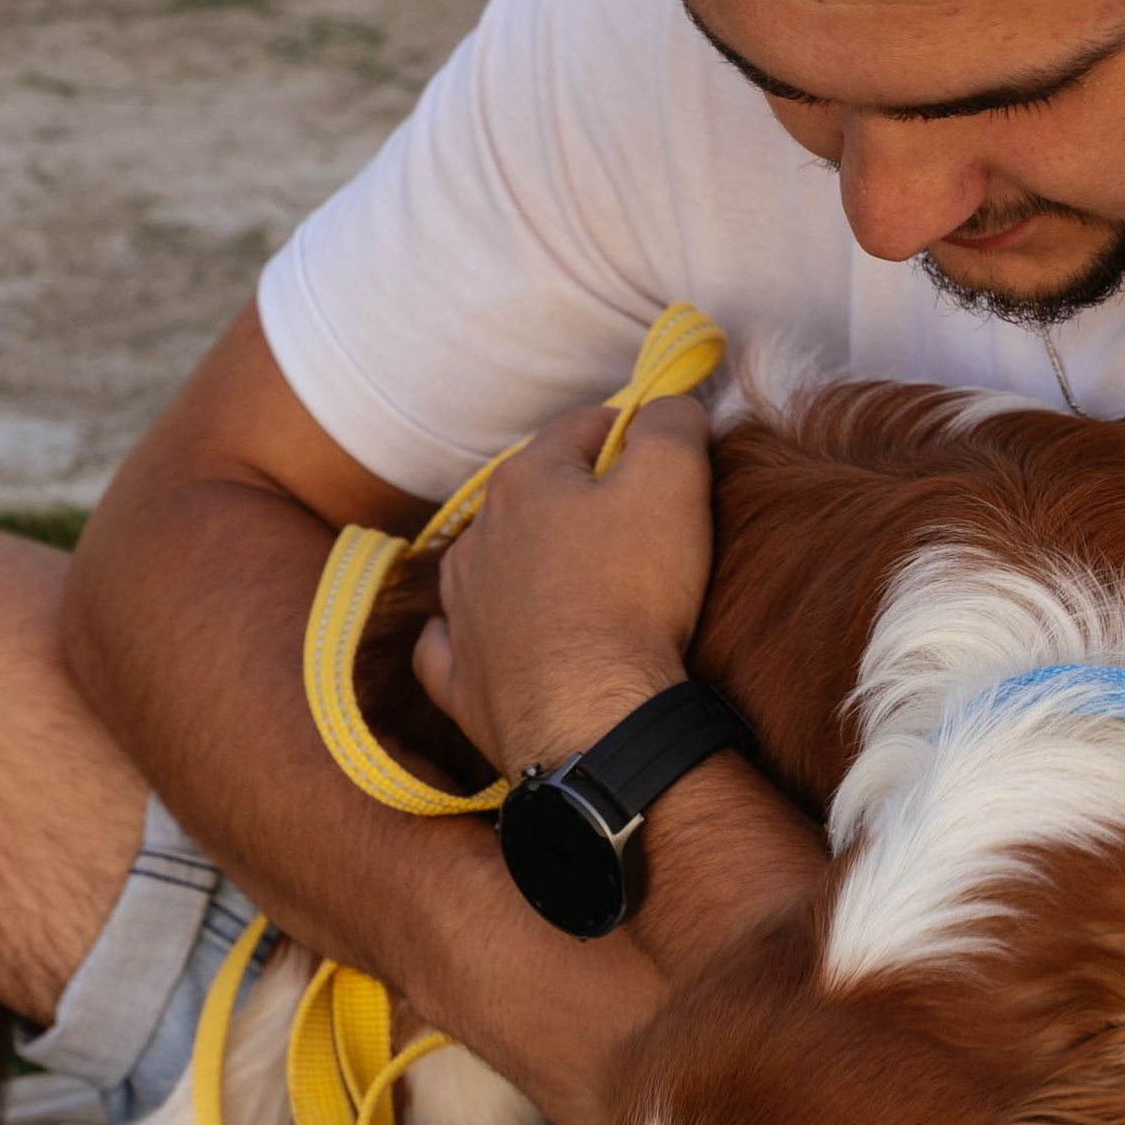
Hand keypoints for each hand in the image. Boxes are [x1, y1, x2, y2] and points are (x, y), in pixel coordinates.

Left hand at [413, 392, 713, 775]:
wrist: (592, 719)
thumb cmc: (632, 595)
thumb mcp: (673, 481)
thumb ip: (673, 423)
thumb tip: (671, 405)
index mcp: (524, 481)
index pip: (586, 428)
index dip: (635, 435)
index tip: (670, 463)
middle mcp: (477, 538)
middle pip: (537, 497)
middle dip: (582, 503)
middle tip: (641, 535)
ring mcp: (460, 611)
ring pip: (488, 565)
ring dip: (528, 566)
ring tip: (581, 592)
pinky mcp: (460, 679)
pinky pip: (451, 644)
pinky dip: (470, 637)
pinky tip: (489, 641)